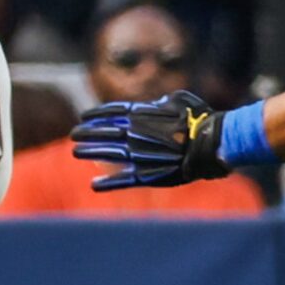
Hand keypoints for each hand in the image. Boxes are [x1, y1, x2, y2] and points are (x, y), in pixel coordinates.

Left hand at [71, 90, 233, 190]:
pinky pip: (124, 180)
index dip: (95, 115)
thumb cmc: (200, 118)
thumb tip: (154, 103)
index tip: (82, 117)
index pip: (111, 113)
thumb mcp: (179, 99)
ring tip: (76, 153)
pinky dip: (108, 183)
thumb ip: (161, 101)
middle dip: (85, 133)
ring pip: (107, 154)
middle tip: (73, 135)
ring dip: (89, 153)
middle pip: (103, 133)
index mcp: (143, 115)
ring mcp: (141, 155)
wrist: (212, 143)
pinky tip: (94, 184)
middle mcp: (137, 134)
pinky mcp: (149, 174)